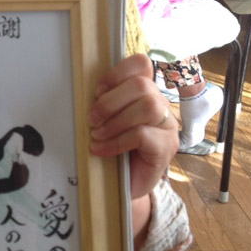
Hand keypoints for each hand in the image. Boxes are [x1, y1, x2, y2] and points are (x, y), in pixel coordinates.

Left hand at [88, 53, 177, 200]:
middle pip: (142, 85)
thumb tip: (82, 91)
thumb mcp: (106, 121)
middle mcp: (161, 105)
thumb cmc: (113, 150)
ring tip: (96, 135)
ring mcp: (168, 127)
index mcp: (146, 92)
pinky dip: (116, 141)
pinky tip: (101, 150)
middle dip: (110, 102)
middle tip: (91, 120)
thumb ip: (104, 103)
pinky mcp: (166, 148)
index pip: (141, 64)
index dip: (117, 73)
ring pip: (148, 107)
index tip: (97, 91)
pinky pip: (142, 134)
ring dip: (115, 121)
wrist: (124, 186)